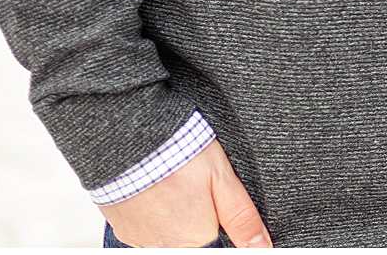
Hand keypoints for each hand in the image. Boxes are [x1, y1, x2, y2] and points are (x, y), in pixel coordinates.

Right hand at [97, 139, 271, 247]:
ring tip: (174, 184)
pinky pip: (146, 229)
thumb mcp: (222, 179)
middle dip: (197, 215)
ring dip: (174, 215)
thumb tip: (262, 246)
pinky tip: (156, 190)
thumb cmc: (178, 154)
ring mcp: (142, 240)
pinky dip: (153, 214)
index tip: (209, 196)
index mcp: (197, 237)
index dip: (216, 216)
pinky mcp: (124, 229)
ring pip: (168, 235)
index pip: (216, 239)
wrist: (131, 141)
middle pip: (192, 238)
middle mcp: (168, 245)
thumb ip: (242, 217)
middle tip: (192, 185)